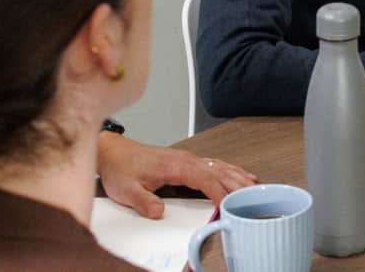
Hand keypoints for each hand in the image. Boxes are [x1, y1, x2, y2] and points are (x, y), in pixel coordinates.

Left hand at [95, 132, 255, 217]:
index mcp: (175, 165)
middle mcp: (185, 159)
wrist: (113, 152)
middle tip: (251, 195)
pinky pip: (213, 164)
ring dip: (236, 175)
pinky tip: (236, 173)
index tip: (228, 204)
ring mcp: (187, 158)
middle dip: (236, 183)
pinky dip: (228, 169)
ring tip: (252, 184)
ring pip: (218, 165)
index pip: (205, 179)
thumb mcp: (126, 190)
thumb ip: (143, 202)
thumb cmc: (121, 168)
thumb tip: (158, 211)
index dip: (218, 192)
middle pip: (218, 170)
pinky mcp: (185, 161)